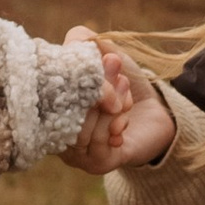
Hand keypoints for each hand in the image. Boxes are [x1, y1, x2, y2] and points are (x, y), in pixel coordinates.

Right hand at [61, 29, 175, 174]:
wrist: (158, 113)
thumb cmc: (123, 82)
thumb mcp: (104, 54)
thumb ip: (83, 40)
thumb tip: (75, 41)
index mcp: (49, 104)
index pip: (46, 92)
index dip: (73, 74)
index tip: (106, 59)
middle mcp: (55, 132)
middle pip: (65, 112)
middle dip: (97, 89)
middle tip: (119, 71)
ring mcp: (73, 152)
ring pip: (81, 130)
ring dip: (108, 106)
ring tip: (125, 90)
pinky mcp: (95, 164)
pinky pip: (97, 145)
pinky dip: (113, 125)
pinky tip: (124, 118)